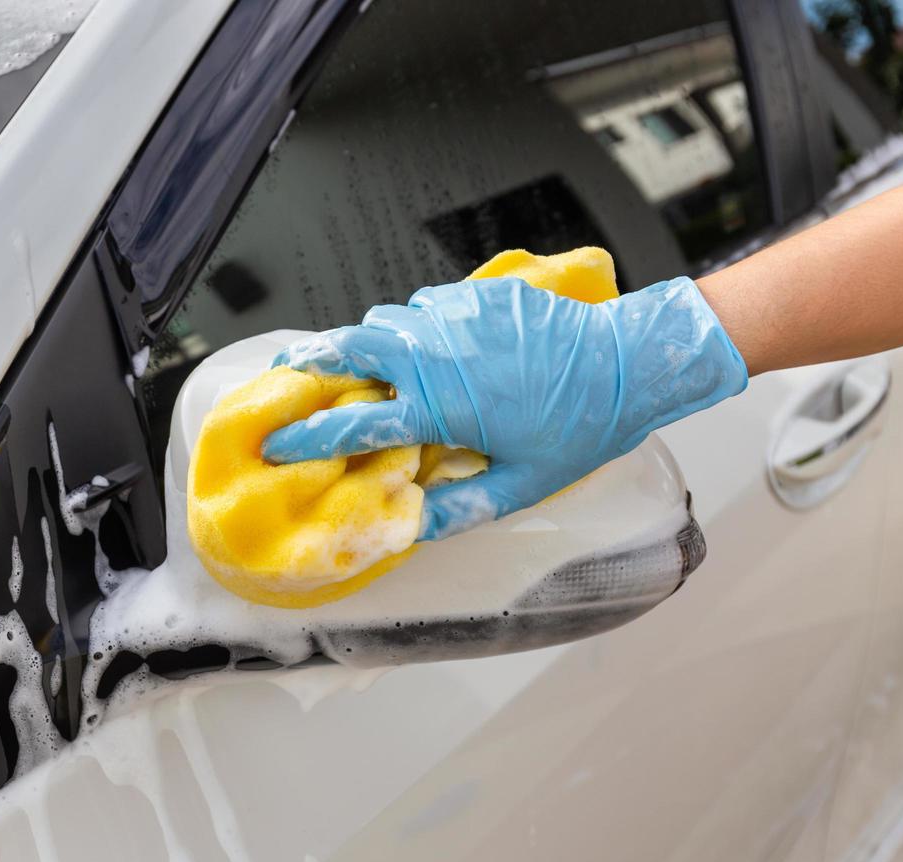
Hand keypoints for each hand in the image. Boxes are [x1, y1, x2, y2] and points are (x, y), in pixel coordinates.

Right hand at [262, 276, 748, 539]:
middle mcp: (434, 356)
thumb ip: (458, 506)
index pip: (351, 427)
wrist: (628, 361)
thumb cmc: (577, 430)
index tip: (274, 445)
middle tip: (286, 376)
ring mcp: (452, 318)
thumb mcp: (519, 484)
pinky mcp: (473, 294)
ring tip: (350, 362)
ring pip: (381, 321)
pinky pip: (421, 306)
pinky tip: (421, 344)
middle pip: (347, 351)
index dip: (303, 438)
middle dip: (308, 364)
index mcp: (439, 409)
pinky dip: (408, 326)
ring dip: (361, 343)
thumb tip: (408, 526)